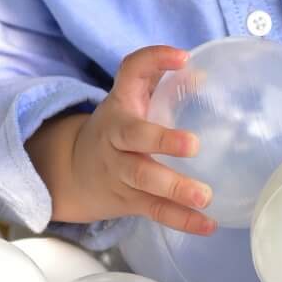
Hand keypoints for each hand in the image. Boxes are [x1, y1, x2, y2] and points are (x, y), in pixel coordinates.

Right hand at [61, 46, 216, 233]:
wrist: (72, 172)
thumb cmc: (116, 129)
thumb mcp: (129, 100)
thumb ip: (160, 82)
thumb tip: (202, 76)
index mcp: (120, 105)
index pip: (130, 72)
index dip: (154, 60)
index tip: (182, 57)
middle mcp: (117, 137)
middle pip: (134, 137)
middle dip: (162, 141)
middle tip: (194, 145)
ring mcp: (121, 172)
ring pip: (144, 180)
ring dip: (175, 188)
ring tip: (205, 196)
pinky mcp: (130, 200)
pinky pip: (155, 211)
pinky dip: (182, 220)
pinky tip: (208, 224)